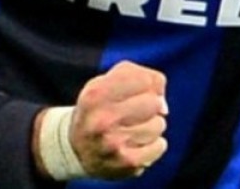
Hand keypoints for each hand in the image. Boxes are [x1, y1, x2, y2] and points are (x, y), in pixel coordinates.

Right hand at [70, 60, 168, 178]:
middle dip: (150, 106)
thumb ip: (139, 76)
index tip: (139, 91)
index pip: (144, 80)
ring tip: (134, 129)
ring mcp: (114, 143)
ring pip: (159, 125)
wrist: (76, 150)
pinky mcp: (127, 162)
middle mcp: (102, 119)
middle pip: (154, 103)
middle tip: (136, 113)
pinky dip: (154, 145)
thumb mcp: (106, 83)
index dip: (148, 84)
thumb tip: (163, 104)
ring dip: (152, 126)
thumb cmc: (99, 110)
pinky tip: (138, 144)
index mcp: (96, 94)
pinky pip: (160, 146)